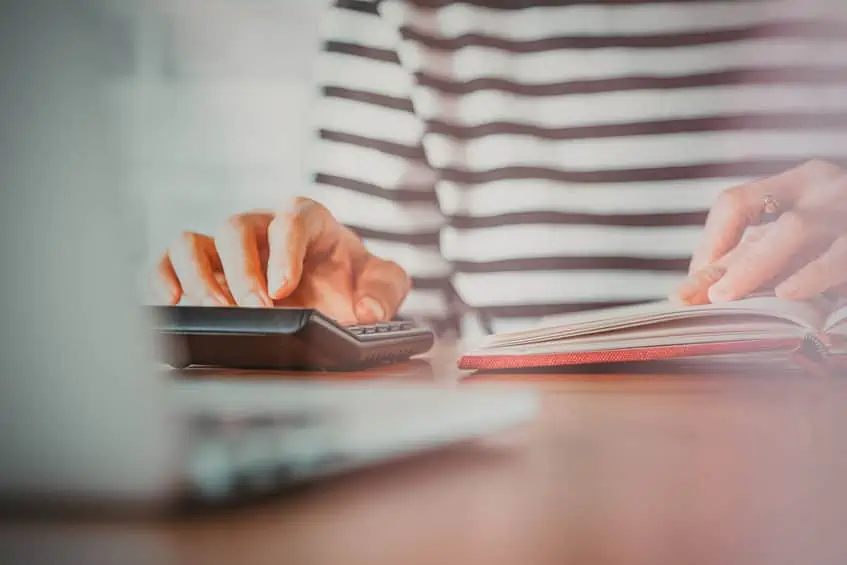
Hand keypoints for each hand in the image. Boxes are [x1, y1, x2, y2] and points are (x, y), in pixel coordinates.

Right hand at [153, 197, 409, 324]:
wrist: (336, 291)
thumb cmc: (353, 279)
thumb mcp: (383, 282)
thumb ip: (385, 291)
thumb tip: (366, 313)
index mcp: (308, 221)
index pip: (291, 219)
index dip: (284, 251)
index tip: (283, 288)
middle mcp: (262, 228)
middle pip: (235, 228)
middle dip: (241, 272)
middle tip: (255, 309)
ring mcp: (229, 249)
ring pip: (193, 241)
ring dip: (197, 277)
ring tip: (217, 312)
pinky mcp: (204, 270)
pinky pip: (169, 262)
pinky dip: (161, 277)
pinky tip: (171, 302)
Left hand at [674, 160, 846, 304]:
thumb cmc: (835, 237)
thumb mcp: (792, 240)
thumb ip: (742, 262)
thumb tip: (684, 293)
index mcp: (798, 183)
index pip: (736, 202)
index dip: (710, 242)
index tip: (693, 283)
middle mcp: (826, 188)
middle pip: (768, 222)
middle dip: (734, 265)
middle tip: (706, 299)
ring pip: (798, 231)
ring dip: (759, 267)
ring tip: (731, 297)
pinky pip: (841, 255)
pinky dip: (815, 275)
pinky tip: (791, 293)